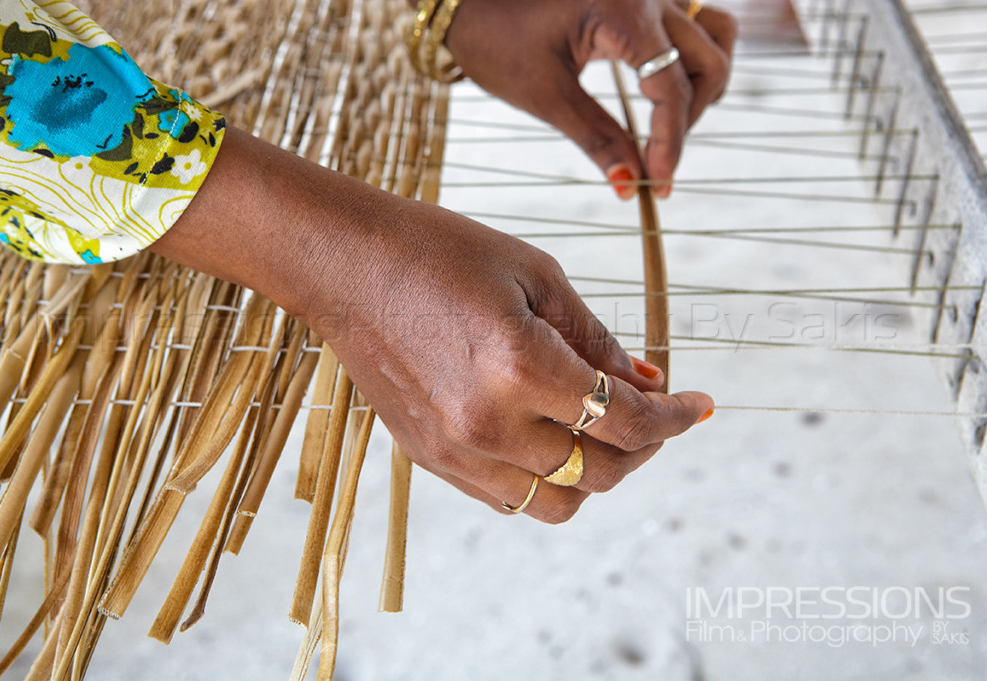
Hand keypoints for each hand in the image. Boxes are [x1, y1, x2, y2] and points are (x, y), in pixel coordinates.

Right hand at [151, 128, 713, 522]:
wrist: (346, 266)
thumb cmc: (441, 252)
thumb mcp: (537, 277)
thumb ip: (597, 340)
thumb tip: (648, 383)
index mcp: (521, 367)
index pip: (626, 422)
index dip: (677, 417)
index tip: (700, 406)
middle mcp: (489, 424)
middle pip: (601, 473)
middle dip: (644, 446)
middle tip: (652, 411)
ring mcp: (455, 451)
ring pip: (558, 502)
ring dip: (595, 473)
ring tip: (599, 430)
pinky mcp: (430, 459)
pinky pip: (508, 498)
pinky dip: (545, 478)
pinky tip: (548, 436)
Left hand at [445, 0, 736, 198]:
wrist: (466, 2)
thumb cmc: (496, 40)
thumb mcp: (546, 97)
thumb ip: (597, 139)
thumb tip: (632, 186)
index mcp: (621, 9)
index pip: (669, 87)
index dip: (670, 142)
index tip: (660, 185)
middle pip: (707, 61)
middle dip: (688, 120)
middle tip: (657, 163)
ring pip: (713, 36)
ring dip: (702, 86)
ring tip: (667, 128)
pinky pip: (696, 23)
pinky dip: (691, 61)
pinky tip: (663, 95)